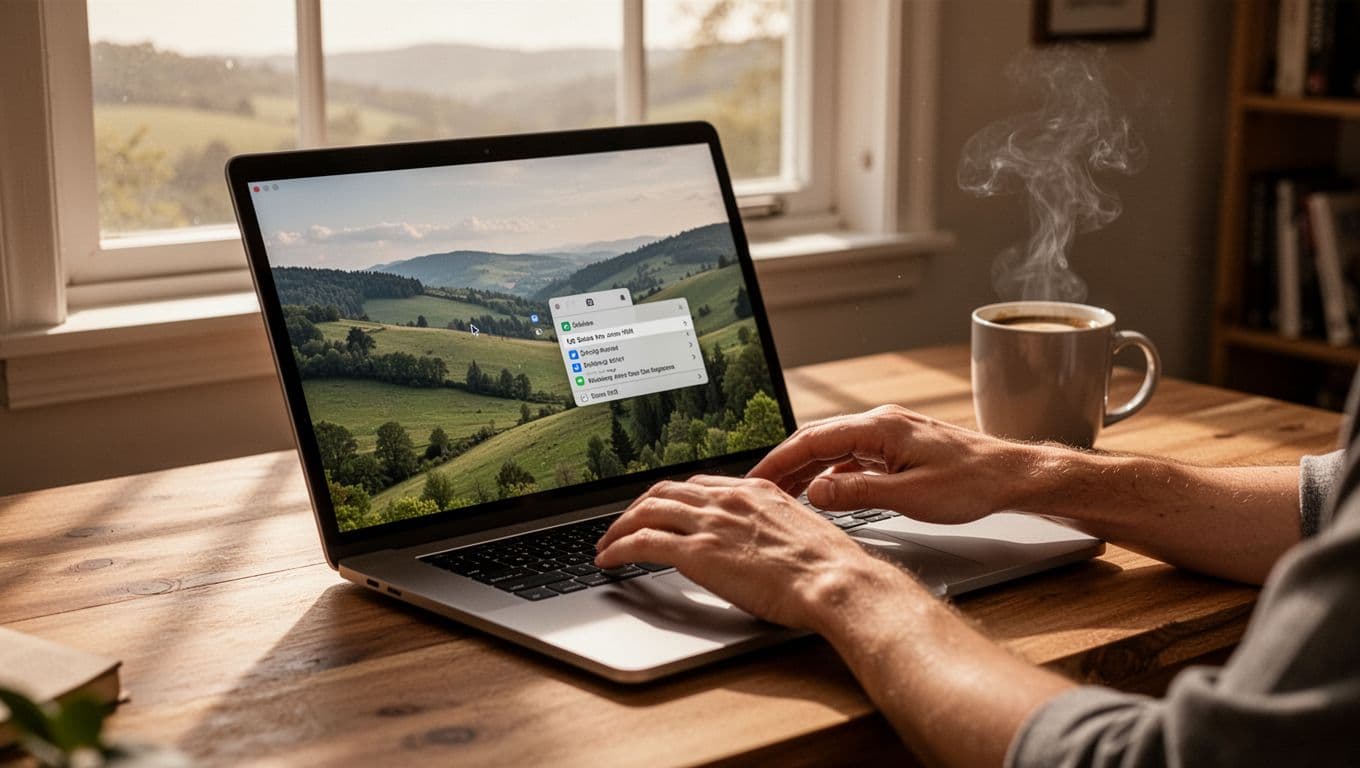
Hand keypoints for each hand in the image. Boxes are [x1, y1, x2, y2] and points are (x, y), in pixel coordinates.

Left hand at [594, 475, 908, 629]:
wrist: (834, 579)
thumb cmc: (827, 566)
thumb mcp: (798, 529)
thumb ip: (771, 525)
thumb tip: (759, 540)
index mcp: (753, 489)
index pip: (696, 485)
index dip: (670, 499)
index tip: (659, 511)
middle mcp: (727, 498)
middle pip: (665, 492)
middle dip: (637, 508)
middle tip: (623, 525)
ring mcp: (711, 522)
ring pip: (646, 511)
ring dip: (619, 527)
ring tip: (606, 543)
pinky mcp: (697, 551)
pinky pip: (642, 542)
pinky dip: (619, 548)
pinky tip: (609, 559)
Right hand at [748, 405, 1034, 524]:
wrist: (1011, 476)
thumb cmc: (971, 484)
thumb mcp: (910, 497)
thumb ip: (857, 494)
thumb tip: (815, 492)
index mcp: (879, 427)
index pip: (813, 439)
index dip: (778, 460)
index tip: (755, 479)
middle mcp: (880, 424)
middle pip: (818, 440)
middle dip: (784, 464)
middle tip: (756, 489)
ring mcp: (889, 435)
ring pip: (834, 449)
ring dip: (807, 470)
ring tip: (780, 494)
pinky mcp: (898, 448)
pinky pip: (853, 457)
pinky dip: (832, 474)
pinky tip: (822, 492)